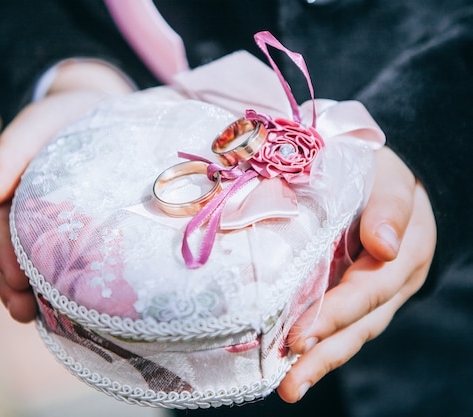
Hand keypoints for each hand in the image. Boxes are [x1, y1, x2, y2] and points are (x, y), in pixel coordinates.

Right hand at [0, 61, 133, 321]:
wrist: (97, 113)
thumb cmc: (63, 119)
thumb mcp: (38, 124)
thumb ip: (11, 151)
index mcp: (6, 191)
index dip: (0, 252)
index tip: (14, 275)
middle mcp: (18, 214)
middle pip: (5, 255)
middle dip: (10, 283)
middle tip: (22, 307)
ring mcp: (40, 228)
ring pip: (25, 267)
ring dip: (25, 294)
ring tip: (33, 318)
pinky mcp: (68, 237)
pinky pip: (54, 266)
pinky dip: (52, 289)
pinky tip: (61, 311)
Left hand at [276, 146, 436, 401]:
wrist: (396, 183)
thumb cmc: (384, 175)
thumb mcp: (390, 179)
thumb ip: (389, 207)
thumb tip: (383, 246)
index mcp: (404, 254)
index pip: (366, 290)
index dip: (334, 314)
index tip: (300, 336)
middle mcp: (392, 282)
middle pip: (359, 325)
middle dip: (324, 354)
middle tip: (291, 381)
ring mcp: (377, 293)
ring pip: (351, 333)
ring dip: (320, 361)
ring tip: (290, 387)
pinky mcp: (357, 296)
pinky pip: (341, 325)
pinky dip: (318, 346)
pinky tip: (289, 365)